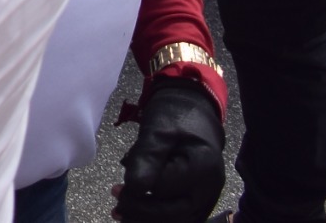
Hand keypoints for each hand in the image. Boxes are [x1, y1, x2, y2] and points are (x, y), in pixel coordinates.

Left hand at [114, 74, 224, 221]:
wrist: (194, 113)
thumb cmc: (175, 116)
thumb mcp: (157, 130)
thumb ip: (147, 158)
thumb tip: (135, 188)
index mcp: (202, 168)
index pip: (164, 191)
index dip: (137, 192)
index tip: (116, 189)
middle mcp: (209, 189)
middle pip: (174, 214)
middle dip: (141, 212)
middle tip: (116, 207)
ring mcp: (208, 198)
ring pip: (179, 221)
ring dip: (149, 220)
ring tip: (122, 214)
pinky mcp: (202, 202)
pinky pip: (182, 218)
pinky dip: (160, 219)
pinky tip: (139, 216)